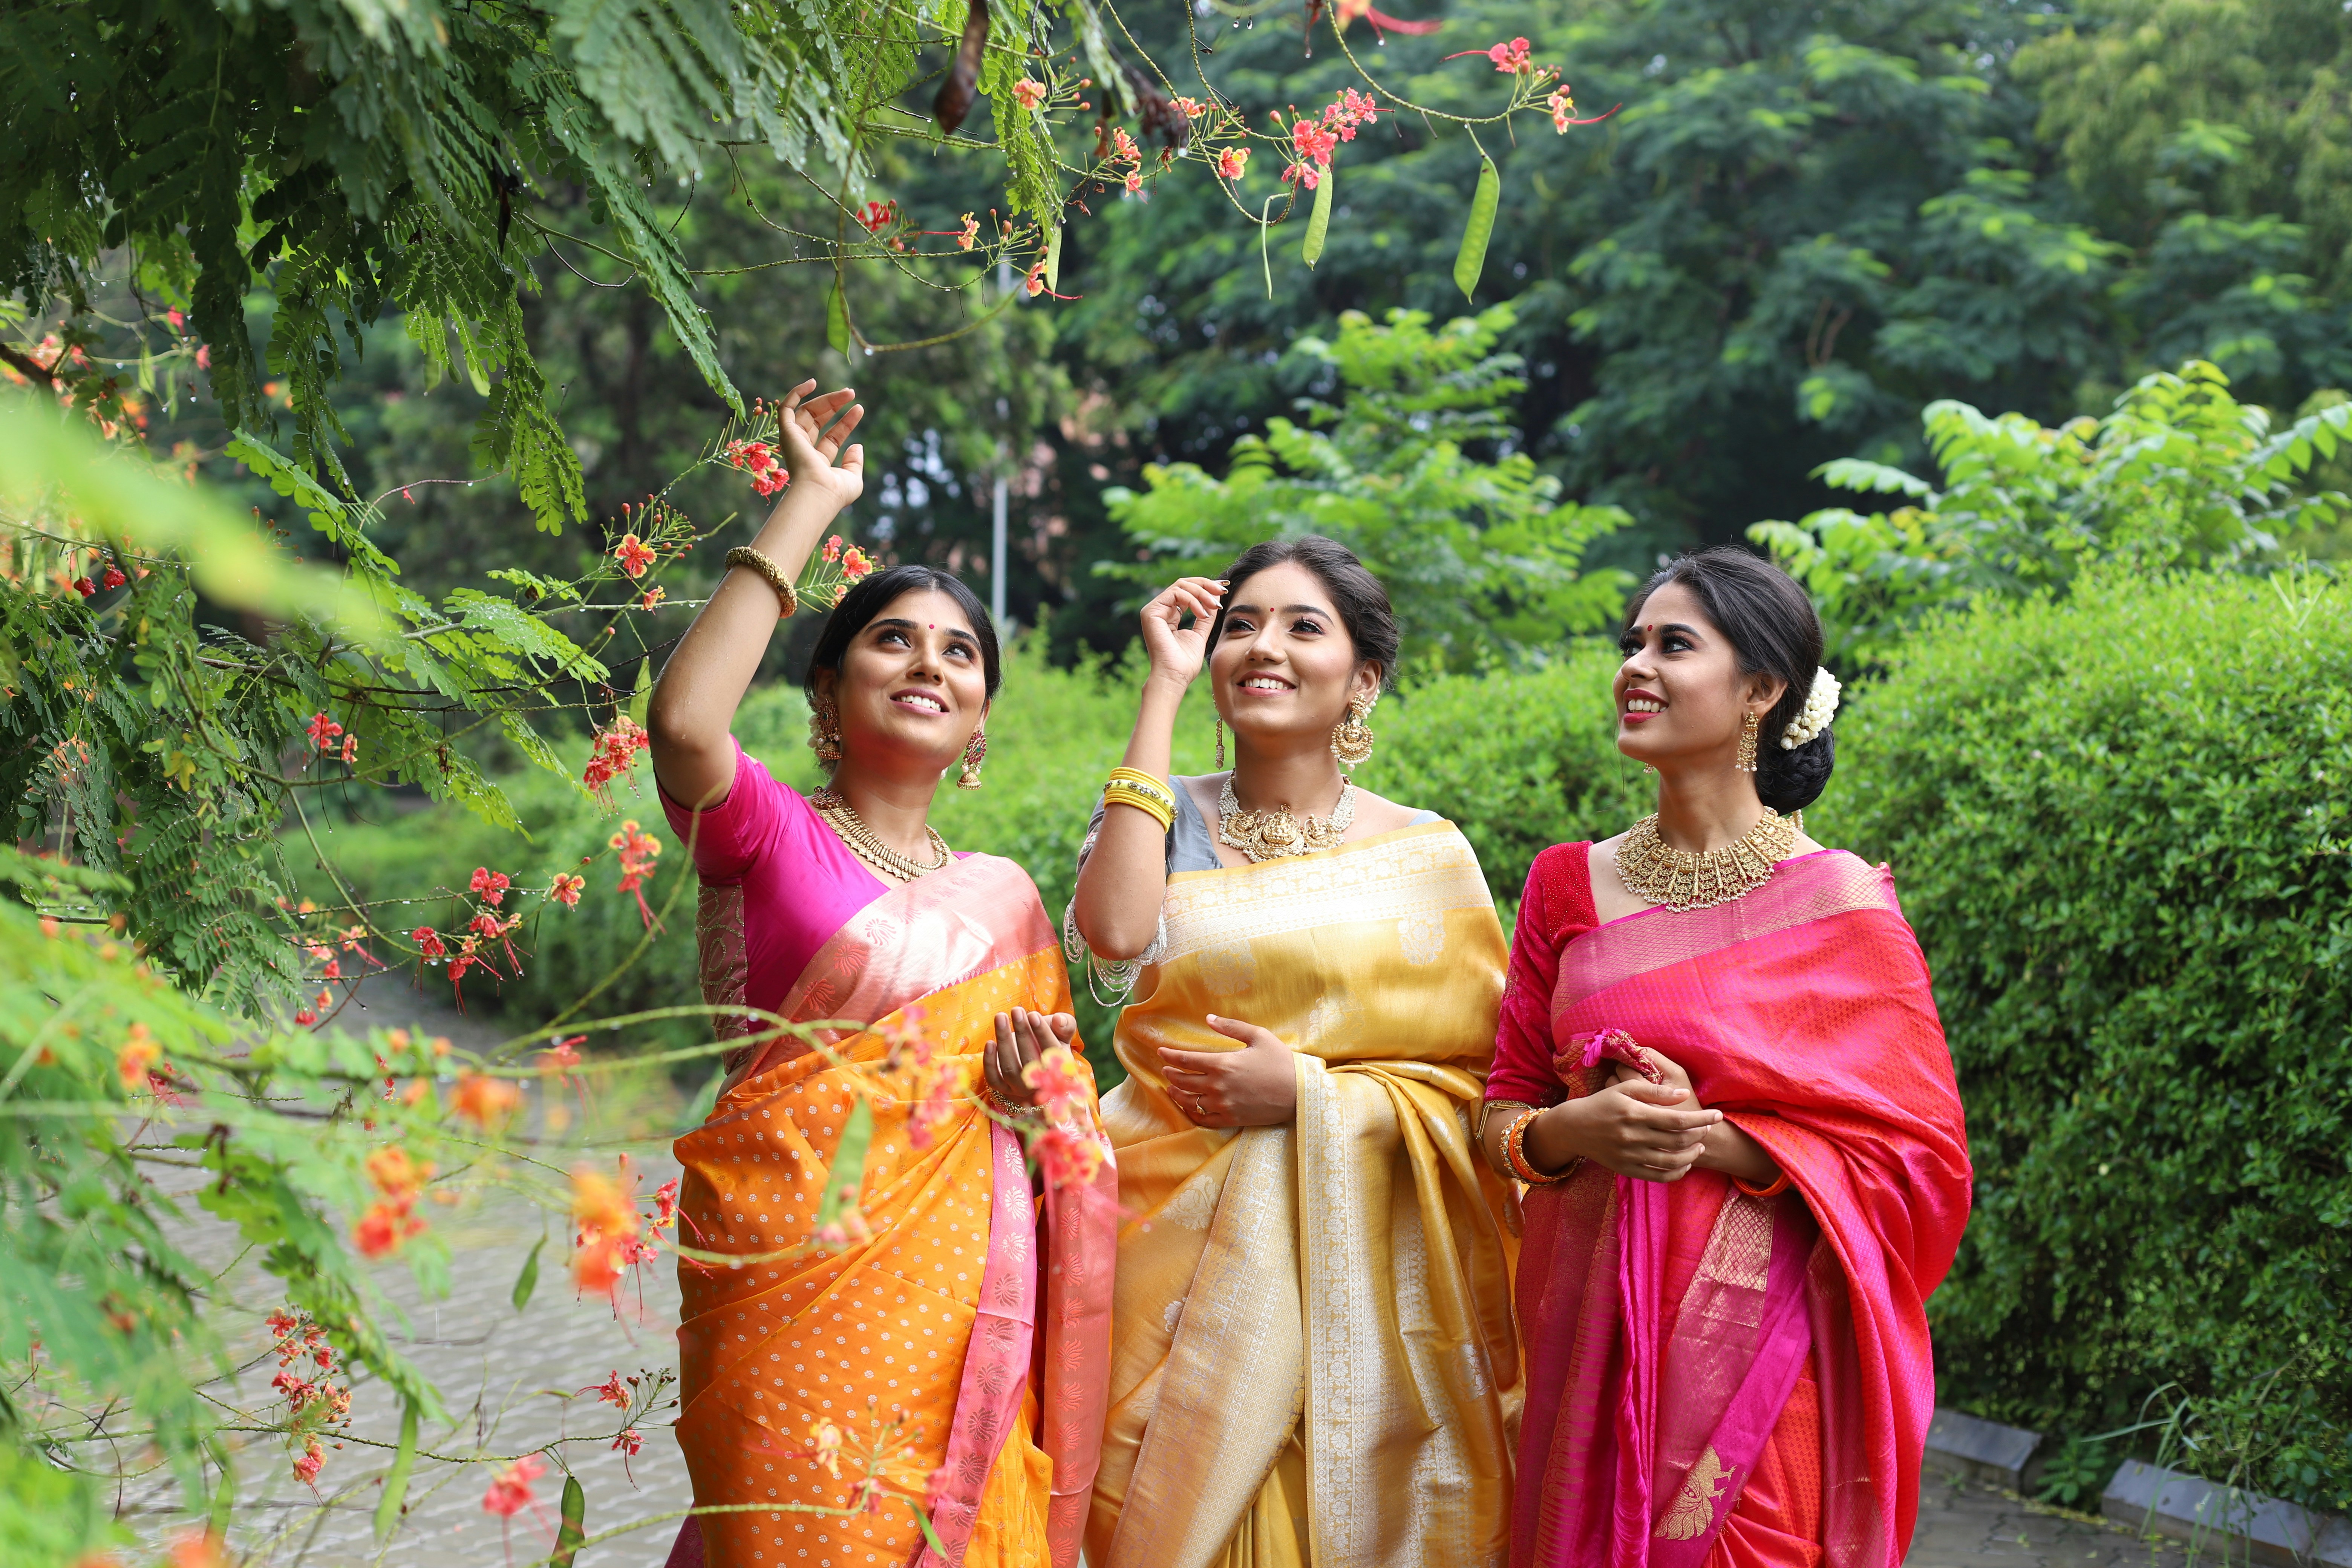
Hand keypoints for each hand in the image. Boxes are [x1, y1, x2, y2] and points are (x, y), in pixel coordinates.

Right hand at [772, 379, 865, 508]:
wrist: (818, 492)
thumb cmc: (835, 491)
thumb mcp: (852, 478)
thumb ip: (854, 463)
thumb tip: (857, 445)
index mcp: (817, 462)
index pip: (832, 437)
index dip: (846, 423)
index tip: (859, 409)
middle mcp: (803, 451)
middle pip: (818, 421)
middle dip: (835, 405)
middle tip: (852, 393)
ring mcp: (793, 441)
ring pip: (807, 412)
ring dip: (827, 399)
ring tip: (849, 391)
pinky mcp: (786, 432)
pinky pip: (786, 408)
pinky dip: (796, 393)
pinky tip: (812, 382)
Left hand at [983, 1008, 1076, 1107]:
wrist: (1032, 1063)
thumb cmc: (1047, 1042)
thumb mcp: (1061, 1033)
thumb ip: (1065, 1025)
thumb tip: (1059, 1020)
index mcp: (1060, 1067)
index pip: (1052, 1052)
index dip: (1042, 1033)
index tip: (1033, 1015)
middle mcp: (1041, 1082)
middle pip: (1030, 1060)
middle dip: (1022, 1033)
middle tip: (1016, 1011)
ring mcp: (1021, 1088)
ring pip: (1010, 1069)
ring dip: (1004, 1041)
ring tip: (1001, 1017)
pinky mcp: (1003, 1089)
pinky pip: (994, 1079)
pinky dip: (990, 1062)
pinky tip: (990, 1042)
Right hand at [1138, 576, 1224, 690]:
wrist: (1175, 677)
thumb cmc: (1185, 663)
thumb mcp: (1200, 634)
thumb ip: (1205, 616)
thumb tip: (1215, 597)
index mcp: (1169, 615)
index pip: (1186, 592)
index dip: (1206, 587)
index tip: (1224, 589)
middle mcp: (1159, 610)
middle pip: (1183, 584)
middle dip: (1206, 585)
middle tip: (1223, 590)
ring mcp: (1153, 610)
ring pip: (1181, 585)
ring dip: (1202, 593)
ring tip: (1215, 606)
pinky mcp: (1151, 612)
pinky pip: (1175, 593)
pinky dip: (1193, 600)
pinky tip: (1203, 614)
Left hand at [1157, 1013, 1295, 1127]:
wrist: (1300, 1093)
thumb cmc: (1281, 1062)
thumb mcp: (1259, 1036)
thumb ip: (1231, 1027)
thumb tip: (1208, 1018)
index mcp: (1222, 1064)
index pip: (1185, 1060)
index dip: (1169, 1056)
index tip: (1161, 1052)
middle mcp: (1218, 1086)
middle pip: (1183, 1081)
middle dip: (1170, 1074)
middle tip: (1165, 1069)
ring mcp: (1223, 1105)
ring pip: (1189, 1102)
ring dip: (1176, 1094)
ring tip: (1171, 1088)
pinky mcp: (1231, 1119)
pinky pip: (1204, 1119)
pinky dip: (1192, 1113)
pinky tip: (1189, 1108)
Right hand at [1527, 1076, 1720, 1182]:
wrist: (1574, 1128)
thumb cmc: (1602, 1103)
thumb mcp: (1625, 1089)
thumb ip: (1655, 1091)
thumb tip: (1684, 1094)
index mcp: (1634, 1113)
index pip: (1677, 1119)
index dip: (1701, 1118)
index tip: (1717, 1115)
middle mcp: (1633, 1137)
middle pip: (1678, 1140)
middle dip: (1700, 1134)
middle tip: (1708, 1127)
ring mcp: (1630, 1156)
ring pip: (1672, 1161)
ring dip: (1692, 1154)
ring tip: (1699, 1145)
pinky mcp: (1627, 1169)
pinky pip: (1659, 1176)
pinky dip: (1677, 1172)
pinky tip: (1685, 1163)